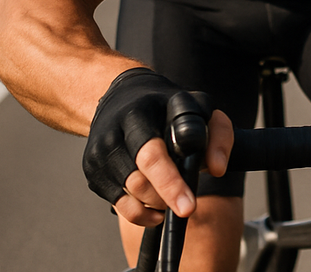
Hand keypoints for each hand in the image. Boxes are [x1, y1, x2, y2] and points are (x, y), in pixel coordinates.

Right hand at [82, 68, 233, 225]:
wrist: (121, 97)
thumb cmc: (165, 106)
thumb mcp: (198, 106)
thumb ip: (218, 133)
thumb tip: (217, 169)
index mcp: (138, 115)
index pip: (152, 155)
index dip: (170, 183)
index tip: (188, 206)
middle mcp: (112, 134)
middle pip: (138, 181)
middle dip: (166, 199)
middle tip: (188, 206)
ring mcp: (99, 155)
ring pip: (130, 196)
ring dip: (157, 203)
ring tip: (173, 194)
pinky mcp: (92, 173)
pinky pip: (119, 206)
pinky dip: (142, 213)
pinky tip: (157, 207)